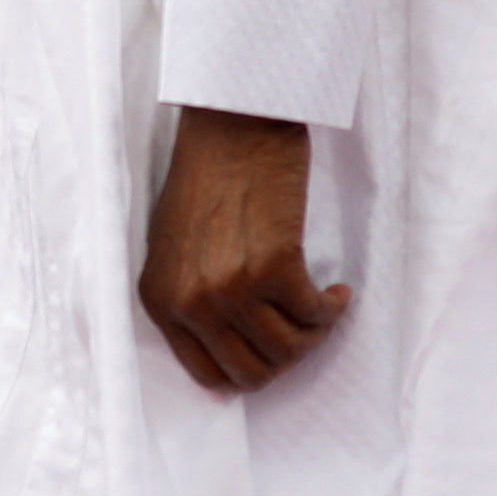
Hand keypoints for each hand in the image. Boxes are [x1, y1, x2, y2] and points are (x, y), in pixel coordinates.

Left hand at [138, 107, 350, 394]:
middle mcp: (191, 302)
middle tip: (303, 328)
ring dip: (314, 334)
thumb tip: (229, 348)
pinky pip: (315, 315)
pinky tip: (336, 291)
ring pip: (289, 350)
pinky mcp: (275, 266)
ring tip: (320, 305)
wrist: (231, 120)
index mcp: (160, 300)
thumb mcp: (176, 246)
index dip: (249, 371)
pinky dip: (332, 309)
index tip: (272, 350)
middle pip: (253, 373)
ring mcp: (231, 287)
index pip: (209, 375)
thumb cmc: (208, 173)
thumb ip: (191, 296)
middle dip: (287, 357)